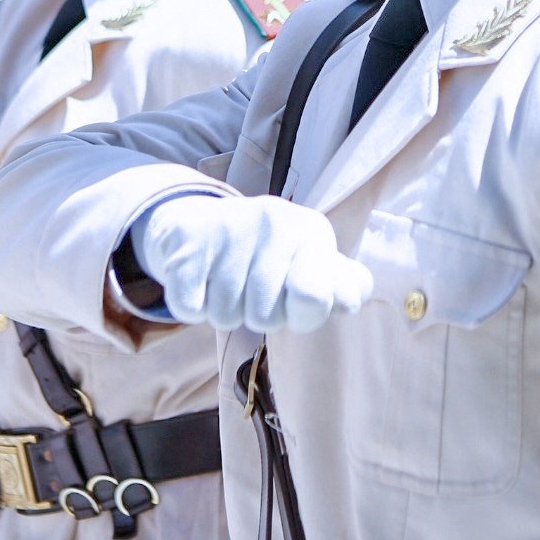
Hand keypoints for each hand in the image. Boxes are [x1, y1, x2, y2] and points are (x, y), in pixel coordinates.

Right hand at [134, 194, 372, 333]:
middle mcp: (273, 221)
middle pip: (265, 318)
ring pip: (226, 315)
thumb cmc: (271, 256)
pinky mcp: (188, 239)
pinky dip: (194, 307)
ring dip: (225, 312)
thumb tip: (351, 297)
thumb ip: (343, 286)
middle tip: (254, 291)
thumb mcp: (313, 263)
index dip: (302, 315)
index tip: (294, 298)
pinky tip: (201, 281)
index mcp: (312, 231)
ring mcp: (229, 227)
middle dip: (259, 316)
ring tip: (229, 284)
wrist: (203, 221)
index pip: (315, 300)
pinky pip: (190, 307)